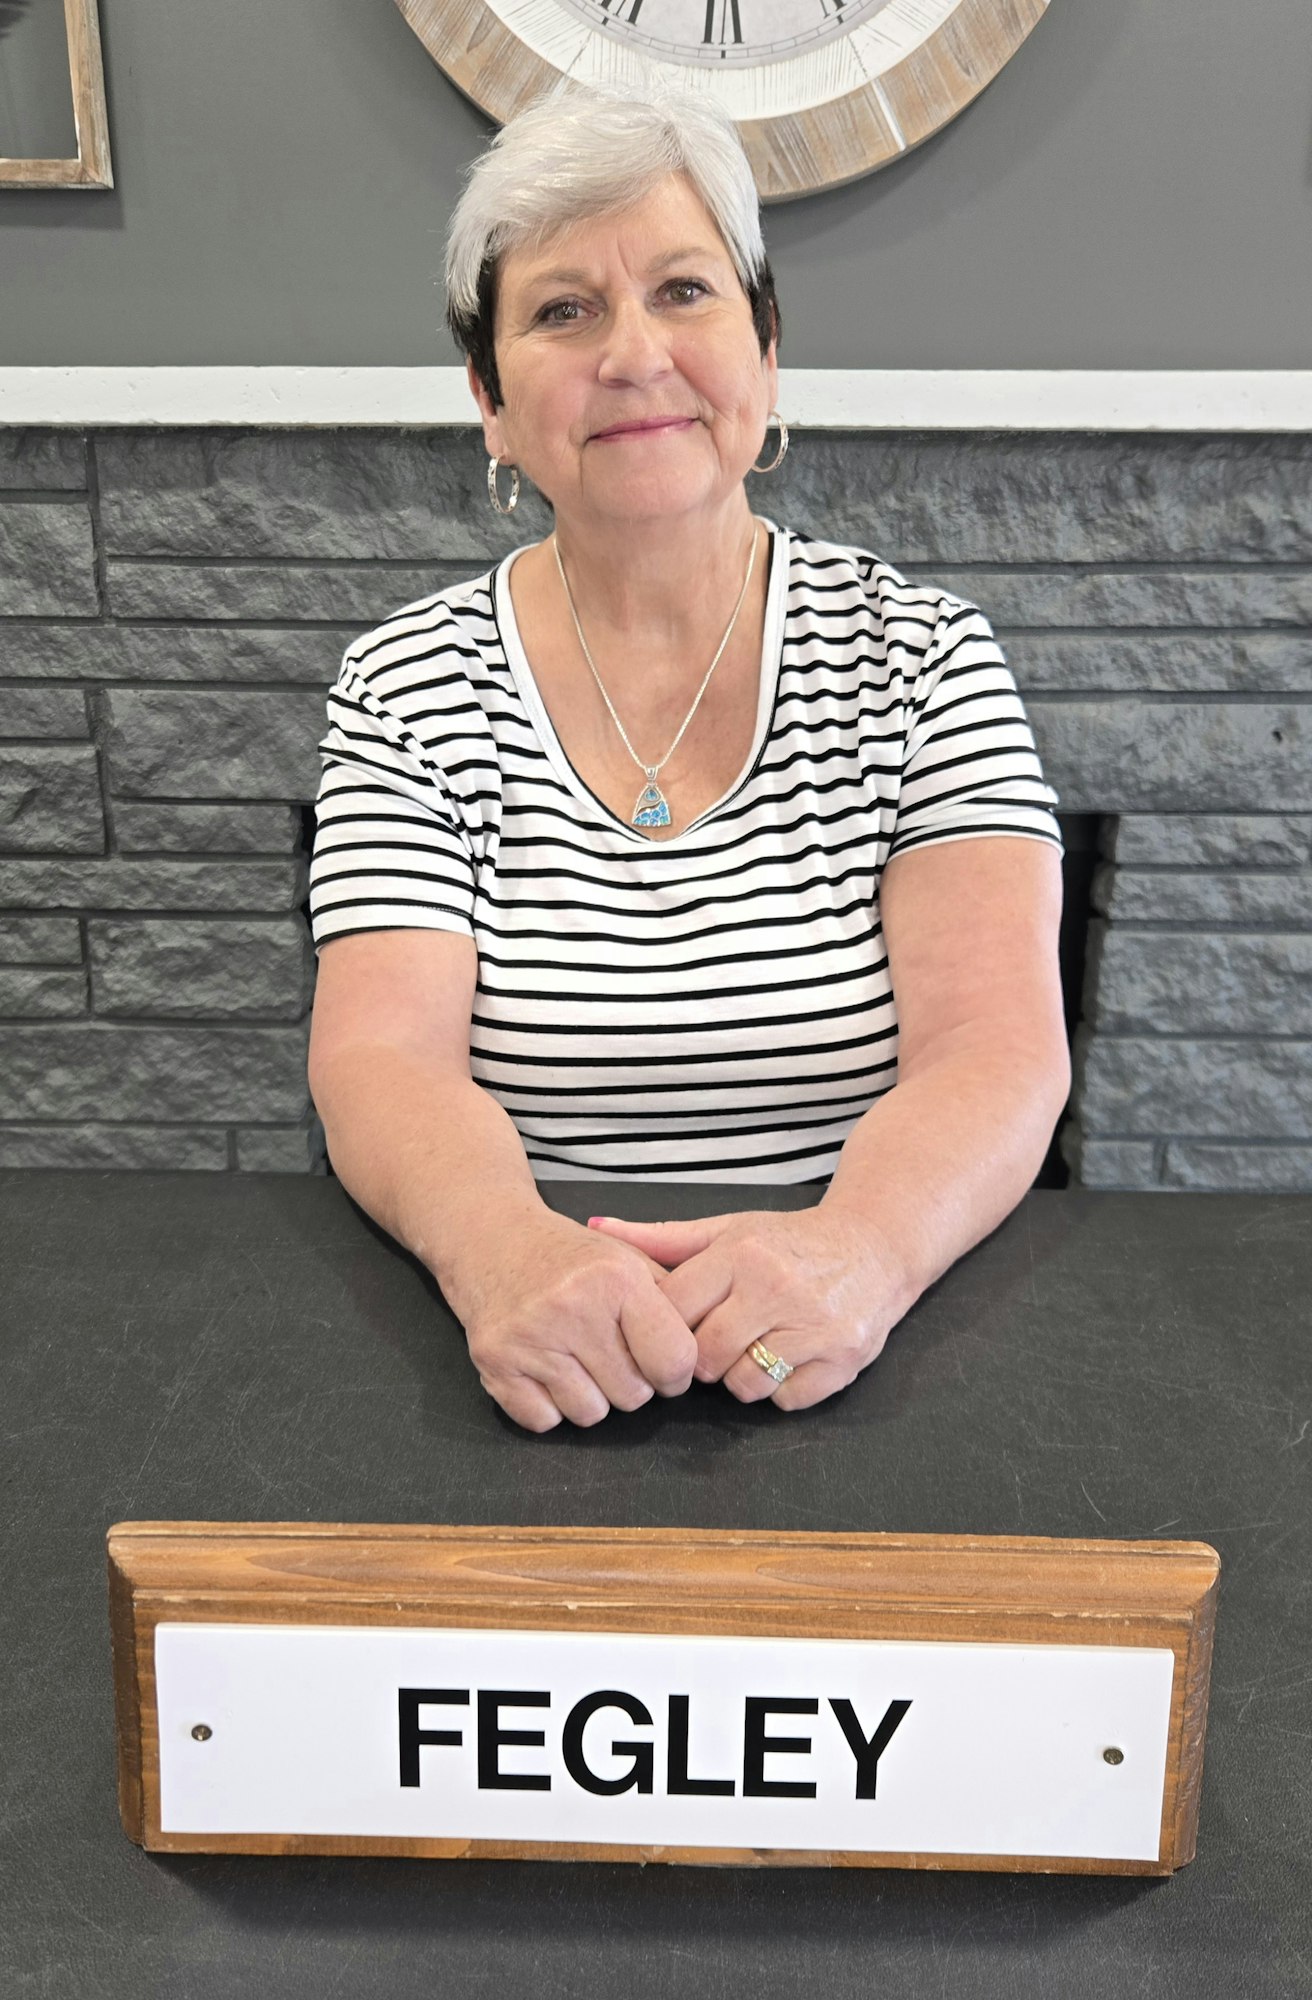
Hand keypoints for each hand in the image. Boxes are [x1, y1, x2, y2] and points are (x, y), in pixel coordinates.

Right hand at [441, 1205, 699, 1432]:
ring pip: (590, 1415)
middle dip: (631, 1382)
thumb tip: (709, 1354)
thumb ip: (673, 1303)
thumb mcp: (630, 1260)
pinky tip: (546, 1368)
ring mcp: (529, 1338)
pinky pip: (544, 1421)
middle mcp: (572, 1308)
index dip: (675, 1372)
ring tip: (578, 1358)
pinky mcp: (495, 1363)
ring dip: (591, 1396)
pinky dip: (549, 1405)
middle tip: (611, 1352)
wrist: (493, 1238)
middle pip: (634, 1396)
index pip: (674, 1362)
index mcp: (616, 1280)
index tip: (664, 1363)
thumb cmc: (572, 1256)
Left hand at [587, 1207, 913, 1411]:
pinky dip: (782, 1388)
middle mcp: (777, 1288)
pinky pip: (786, 1400)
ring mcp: (814, 1327)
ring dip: (741, 1377)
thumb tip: (596, 1228)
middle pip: (704, 1358)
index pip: (673, 1314)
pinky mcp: (844, 1360)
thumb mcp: (728, 1230)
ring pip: (743, 1386)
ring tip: (756, 1346)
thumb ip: (663, 1239)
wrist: (876, 1245)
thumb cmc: (789, 1242)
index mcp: (740, 1255)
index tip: (679, 1326)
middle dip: (704, 1358)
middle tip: (720, 1340)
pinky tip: (791, 1356)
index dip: (668, 1329)